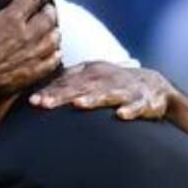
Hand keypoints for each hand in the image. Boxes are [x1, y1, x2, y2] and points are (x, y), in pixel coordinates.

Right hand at [0, 0, 60, 99]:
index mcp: (11, 17)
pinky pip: (51, 61)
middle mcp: (26, 34)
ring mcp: (31, 55)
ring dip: (54, 30)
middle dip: (48, 9)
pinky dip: (55, 53)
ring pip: (53, 38)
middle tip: (48, 6)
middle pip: (47, 17)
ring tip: (53, 27)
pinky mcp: (32, 73)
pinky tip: (55, 51)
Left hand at [30, 62, 172, 119]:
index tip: (32, 102)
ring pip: (107, 94)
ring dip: (92, 99)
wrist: (154, 85)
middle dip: (62, 95)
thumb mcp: (90, 79)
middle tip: (45, 104)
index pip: (67, 81)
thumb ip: (66, 84)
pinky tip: (121, 116)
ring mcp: (125, 89)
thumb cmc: (113, 84)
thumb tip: (34, 95)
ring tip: (78, 104)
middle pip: (81, 87)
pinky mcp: (144, 101)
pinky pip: (137, 106)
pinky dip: (130, 110)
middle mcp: (106, 78)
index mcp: (91, 72)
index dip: (50, 91)